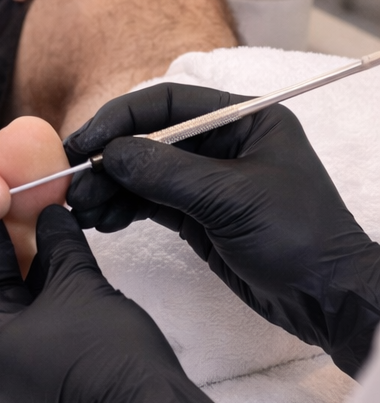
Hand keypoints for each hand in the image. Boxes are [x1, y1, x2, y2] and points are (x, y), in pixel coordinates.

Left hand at [0, 205, 269, 402]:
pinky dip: (31, 298)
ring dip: (18, 270)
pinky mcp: (30, 387)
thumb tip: (50, 213)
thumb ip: (58, 242)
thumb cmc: (107, 353)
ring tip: (32, 223)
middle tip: (6, 199)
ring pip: (3, 310)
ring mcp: (4, 380)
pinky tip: (50, 263)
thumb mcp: (79, 282)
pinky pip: (19, 331)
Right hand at [65, 83, 379, 375]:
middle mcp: (223, 143)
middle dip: (109, 159)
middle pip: (149, 137)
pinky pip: (151, 202)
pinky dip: (124, 209)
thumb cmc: (298, 238)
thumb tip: (110, 154)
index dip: (120, 118)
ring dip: (110, 188)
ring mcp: (209, 180)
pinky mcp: (199, 215)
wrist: (329, 299)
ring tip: (81, 210)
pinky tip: (102, 221)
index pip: (166, 103)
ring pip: (144, 173)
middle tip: (72, 184)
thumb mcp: (231, 198)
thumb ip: (167, 173)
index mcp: (243, 120)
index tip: (82, 142)